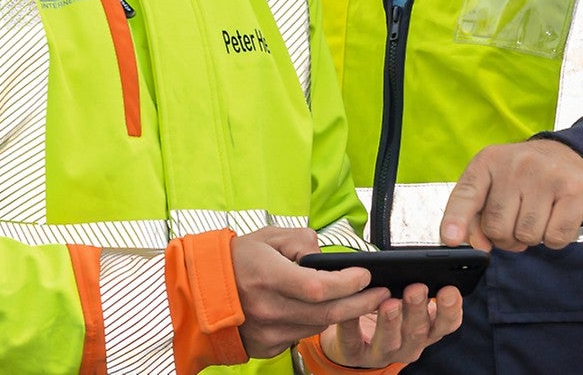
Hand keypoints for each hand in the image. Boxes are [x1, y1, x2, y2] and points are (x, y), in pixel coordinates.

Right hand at [230, 227, 389, 358]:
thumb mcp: (269, 237)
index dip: (348, 282)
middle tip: (382, 293)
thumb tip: (326, 256)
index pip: (319, 287)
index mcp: (268, 277)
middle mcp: (268, 308)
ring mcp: (267, 332)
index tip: (366, 274)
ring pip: (317, 326)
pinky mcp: (267, 346)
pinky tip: (324, 310)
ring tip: (360, 299)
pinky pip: (301, 335)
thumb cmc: (236, 260)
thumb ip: (303, 241)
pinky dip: (316, 323)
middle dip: (361, 303)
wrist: (200, 292)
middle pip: (327, 314)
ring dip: (342, 314)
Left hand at [322, 282, 465, 366]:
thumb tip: (422, 261)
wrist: (356, 342)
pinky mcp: (356, 355)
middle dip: (417, 309)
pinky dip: (351, 326)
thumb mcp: (410, 302)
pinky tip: (350, 312)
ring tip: (388, 303)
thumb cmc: (387, 313)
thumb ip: (418, 287)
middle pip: (418, 332)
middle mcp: (409, 345)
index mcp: (427, 330)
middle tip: (416, 288)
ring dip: (390, 322)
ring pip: (389, 342)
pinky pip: (352, 343)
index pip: (446, 324)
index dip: (450, 309)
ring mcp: (383, 353)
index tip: (449, 290)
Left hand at [439, 139, 582, 250]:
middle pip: (497, 227)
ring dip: (532, 237)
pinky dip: (555, 238)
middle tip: (518, 221)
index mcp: (489, 161)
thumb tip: (480, 245)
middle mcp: (517, 164)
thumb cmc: (528, 177)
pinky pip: (555, 238)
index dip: (456, 220)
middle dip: (506, 237)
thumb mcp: (494, 185)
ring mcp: (548, 176)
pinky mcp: (575, 192)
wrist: (574, 158)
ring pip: (527, 236)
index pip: (466, 194)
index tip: (450, 238)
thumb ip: (476, 216)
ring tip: (539, 216)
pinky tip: (557, 218)